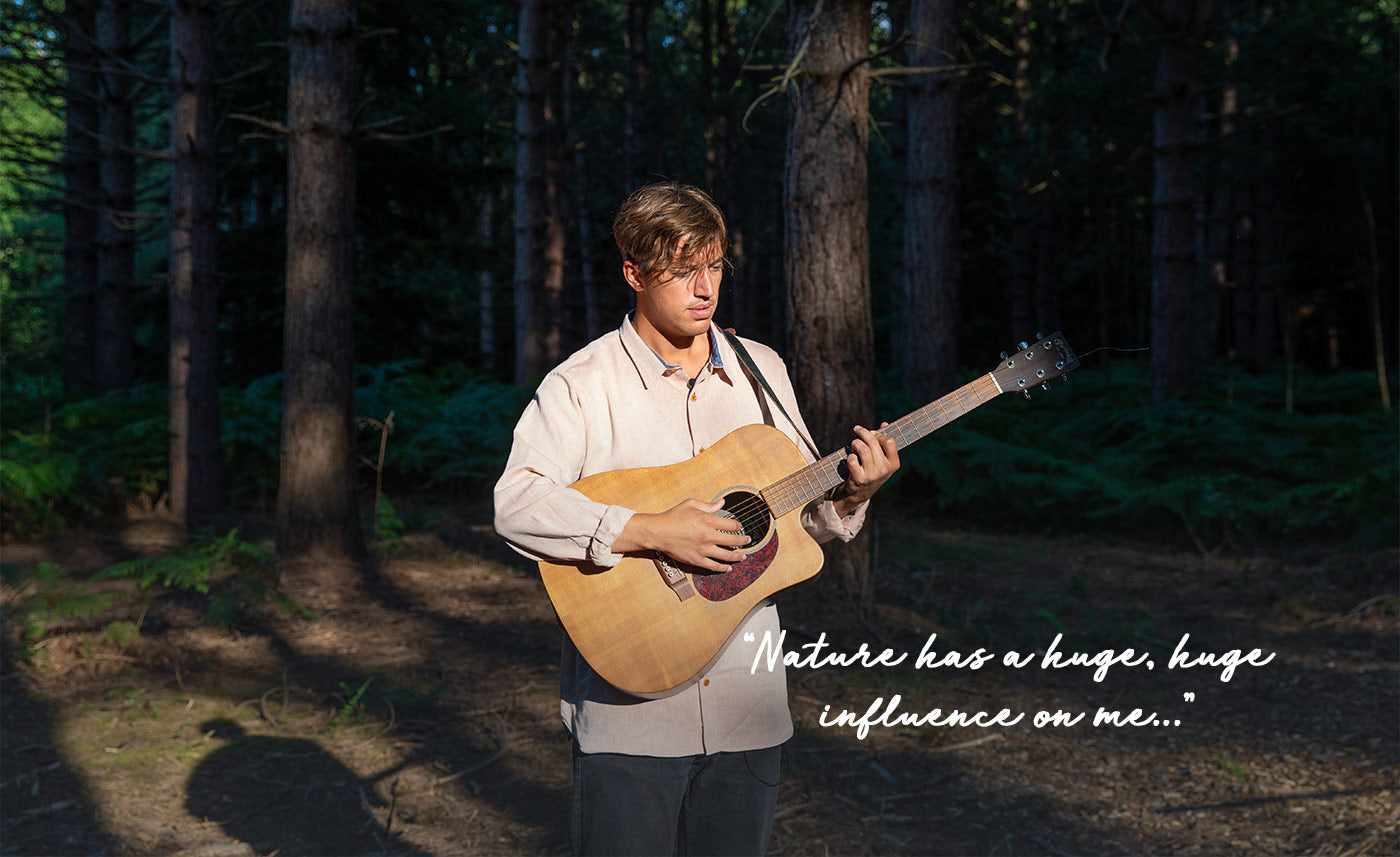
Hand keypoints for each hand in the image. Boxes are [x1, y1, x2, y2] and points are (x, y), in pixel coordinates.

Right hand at [614, 498, 749, 572]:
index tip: (740, 527)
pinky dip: (723, 568)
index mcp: (708, 520)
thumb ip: (709, 504)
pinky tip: (728, 568)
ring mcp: (703, 549)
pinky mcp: (697, 560)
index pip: (732, 525)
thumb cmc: (673, 516)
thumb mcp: (691, 504)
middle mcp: (708, 535)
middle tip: (748, 541)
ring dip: (737, 556)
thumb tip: (722, 502)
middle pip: (733, 541)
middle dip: (744, 541)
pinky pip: (714, 566)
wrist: (658, 532)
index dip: (738, 526)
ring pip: (727, 556)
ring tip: (743, 556)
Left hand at [831, 423, 899, 516]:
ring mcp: (872, 475)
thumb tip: (884, 423)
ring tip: (853, 445)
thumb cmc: (872, 470)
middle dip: (863, 433)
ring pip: (862, 449)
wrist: (861, 492)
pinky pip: (852, 459)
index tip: (872, 432)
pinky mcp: (859, 478)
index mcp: (894, 464)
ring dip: (855, 443)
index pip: (889, 441)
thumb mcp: (882, 459)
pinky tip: (851, 459)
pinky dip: (849, 456)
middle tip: (857, 430)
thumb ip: (884, 442)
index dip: (879, 434)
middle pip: (873, 442)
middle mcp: (884, 470)